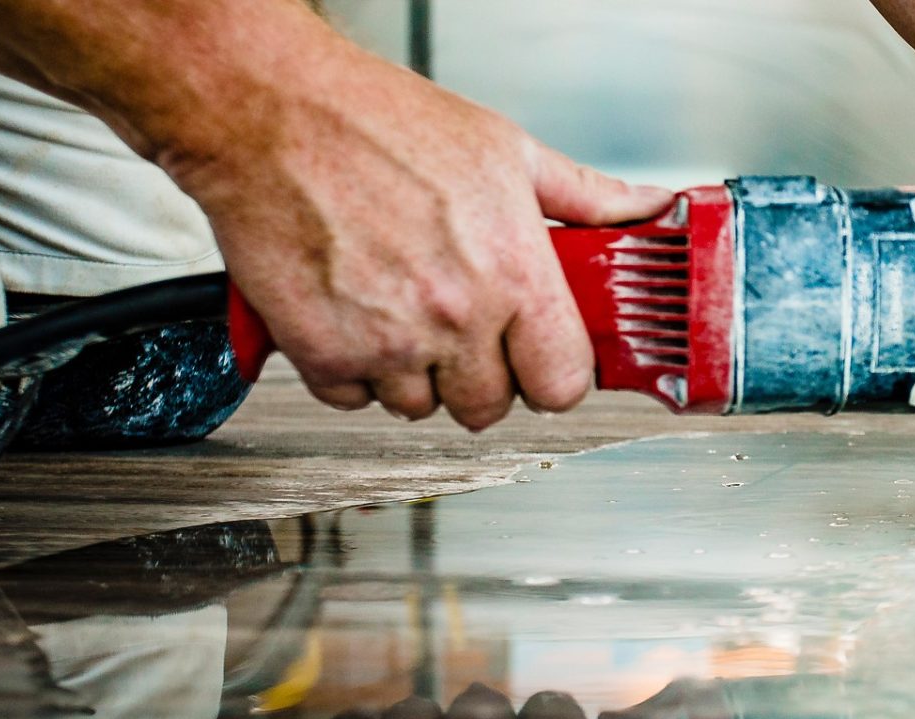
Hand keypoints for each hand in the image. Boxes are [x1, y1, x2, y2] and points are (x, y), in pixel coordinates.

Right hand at [163, 39, 672, 429]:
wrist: (269, 114)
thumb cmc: (378, 122)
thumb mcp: (505, 149)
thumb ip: (584, 197)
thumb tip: (645, 209)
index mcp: (513, 273)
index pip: (563, 385)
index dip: (554, 375)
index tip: (540, 358)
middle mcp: (455, 316)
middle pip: (491, 406)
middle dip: (481, 375)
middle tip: (463, 327)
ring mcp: (387, 342)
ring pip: (420, 408)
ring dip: (414, 373)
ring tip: (401, 308)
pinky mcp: (322, 353)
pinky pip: (354, 399)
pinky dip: (352, 368)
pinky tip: (354, 312)